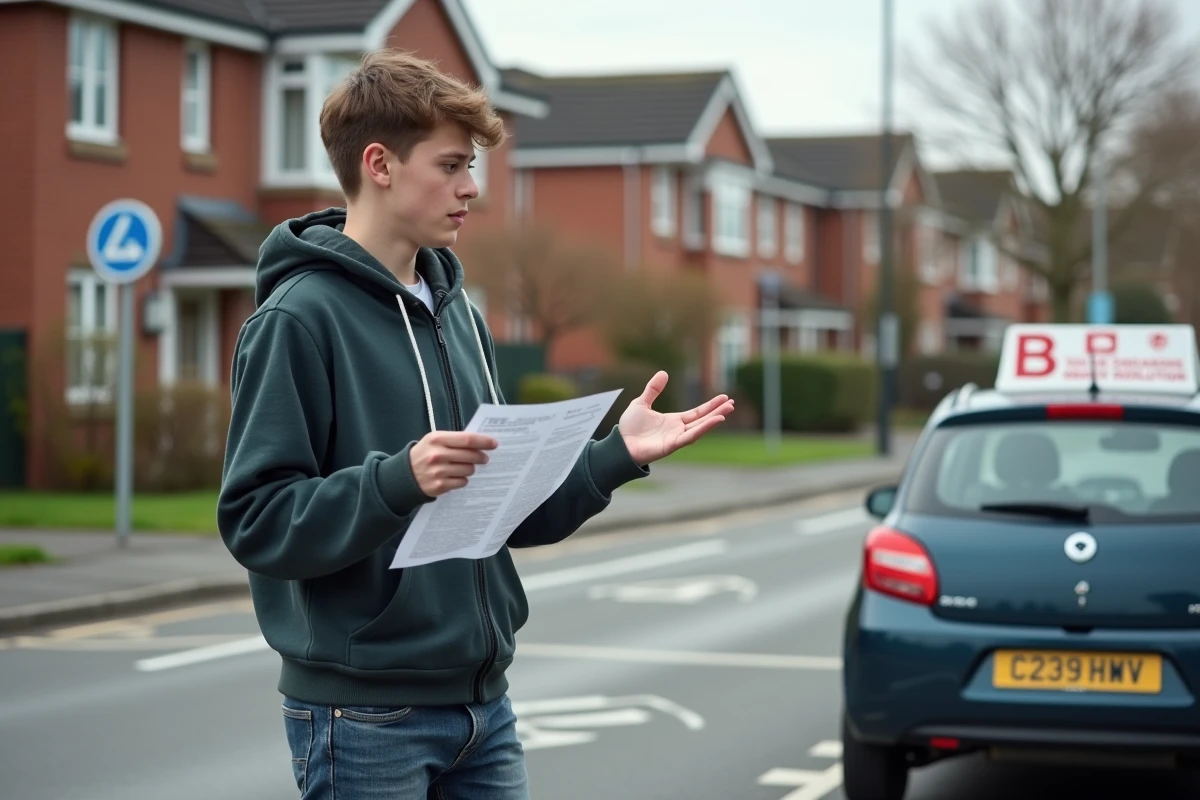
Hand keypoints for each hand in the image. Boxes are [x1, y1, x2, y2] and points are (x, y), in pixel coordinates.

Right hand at [410, 431, 497, 496]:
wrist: (405, 475)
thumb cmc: (425, 454)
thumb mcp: (434, 441)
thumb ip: (454, 440)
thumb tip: (481, 443)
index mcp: (437, 439)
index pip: (467, 439)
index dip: (483, 441)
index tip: (494, 444)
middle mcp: (437, 455)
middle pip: (471, 456)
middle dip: (482, 457)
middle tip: (484, 458)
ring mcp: (438, 471)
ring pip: (468, 470)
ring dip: (470, 469)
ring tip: (463, 467)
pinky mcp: (440, 485)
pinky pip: (462, 482)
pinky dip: (462, 479)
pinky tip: (455, 476)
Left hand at [618, 371, 734, 466]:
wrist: (620, 444)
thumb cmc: (629, 428)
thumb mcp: (641, 403)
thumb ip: (653, 389)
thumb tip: (664, 373)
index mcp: (673, 421)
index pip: (697, 413)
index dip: (710, 406)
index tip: (724, 398)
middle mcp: (678, 430)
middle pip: (702, 420)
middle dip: (717, 412)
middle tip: (732, 403)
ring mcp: (676, 438)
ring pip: (699, 428)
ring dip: (713, 420)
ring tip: (727, 411)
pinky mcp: (672, 445)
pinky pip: (690, 437)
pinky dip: (703, 429)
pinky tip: (714, 421)